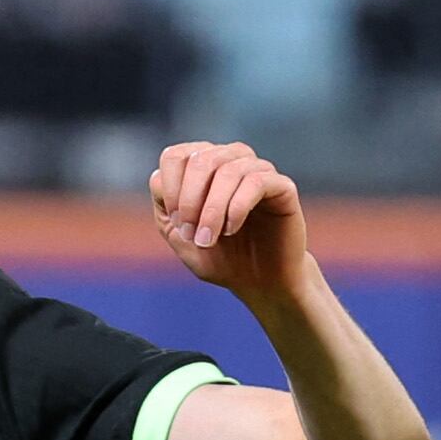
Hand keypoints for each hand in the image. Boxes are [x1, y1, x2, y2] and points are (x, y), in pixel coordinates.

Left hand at [147, 140, 310, 302]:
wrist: (260, 283)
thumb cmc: (221, 258)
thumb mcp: (180, 236)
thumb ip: (164, 207)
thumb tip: (158, 177)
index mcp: (204, 166)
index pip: (175, 156)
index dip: (170, 189)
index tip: (178, 224)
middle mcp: (231, 160)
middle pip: (200, 159)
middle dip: (189, 201)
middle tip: (193, 236)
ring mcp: (259, 170)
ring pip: (227, 170)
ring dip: (212, 209)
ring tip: (209, 239)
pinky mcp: (282, 186)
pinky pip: (256, 182)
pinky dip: (236, 207)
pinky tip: (231, 229)